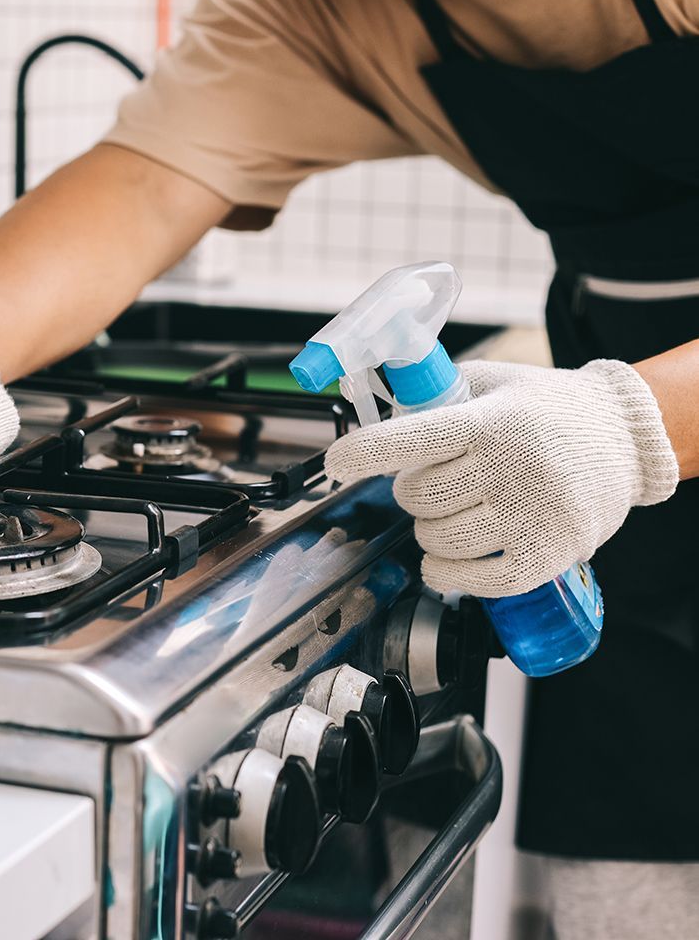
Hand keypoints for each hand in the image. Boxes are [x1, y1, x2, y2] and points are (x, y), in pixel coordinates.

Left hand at [325, 360, 678, 597]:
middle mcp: (509, 469)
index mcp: (491, 422)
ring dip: (427, 532)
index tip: (335, 463)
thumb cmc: (548, 409)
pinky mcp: (544, 556)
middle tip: (431, 482)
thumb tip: (374, 416)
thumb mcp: (494, 383)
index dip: (363, 453)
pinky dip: (445, 573)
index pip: (410, 440)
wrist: (628, 439)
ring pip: (438, 539)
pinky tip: (444, 561)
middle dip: (410, 492)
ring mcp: (529, 516)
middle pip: (417, 497)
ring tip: (449, 514)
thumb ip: (436, 395)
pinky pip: (473, 580)